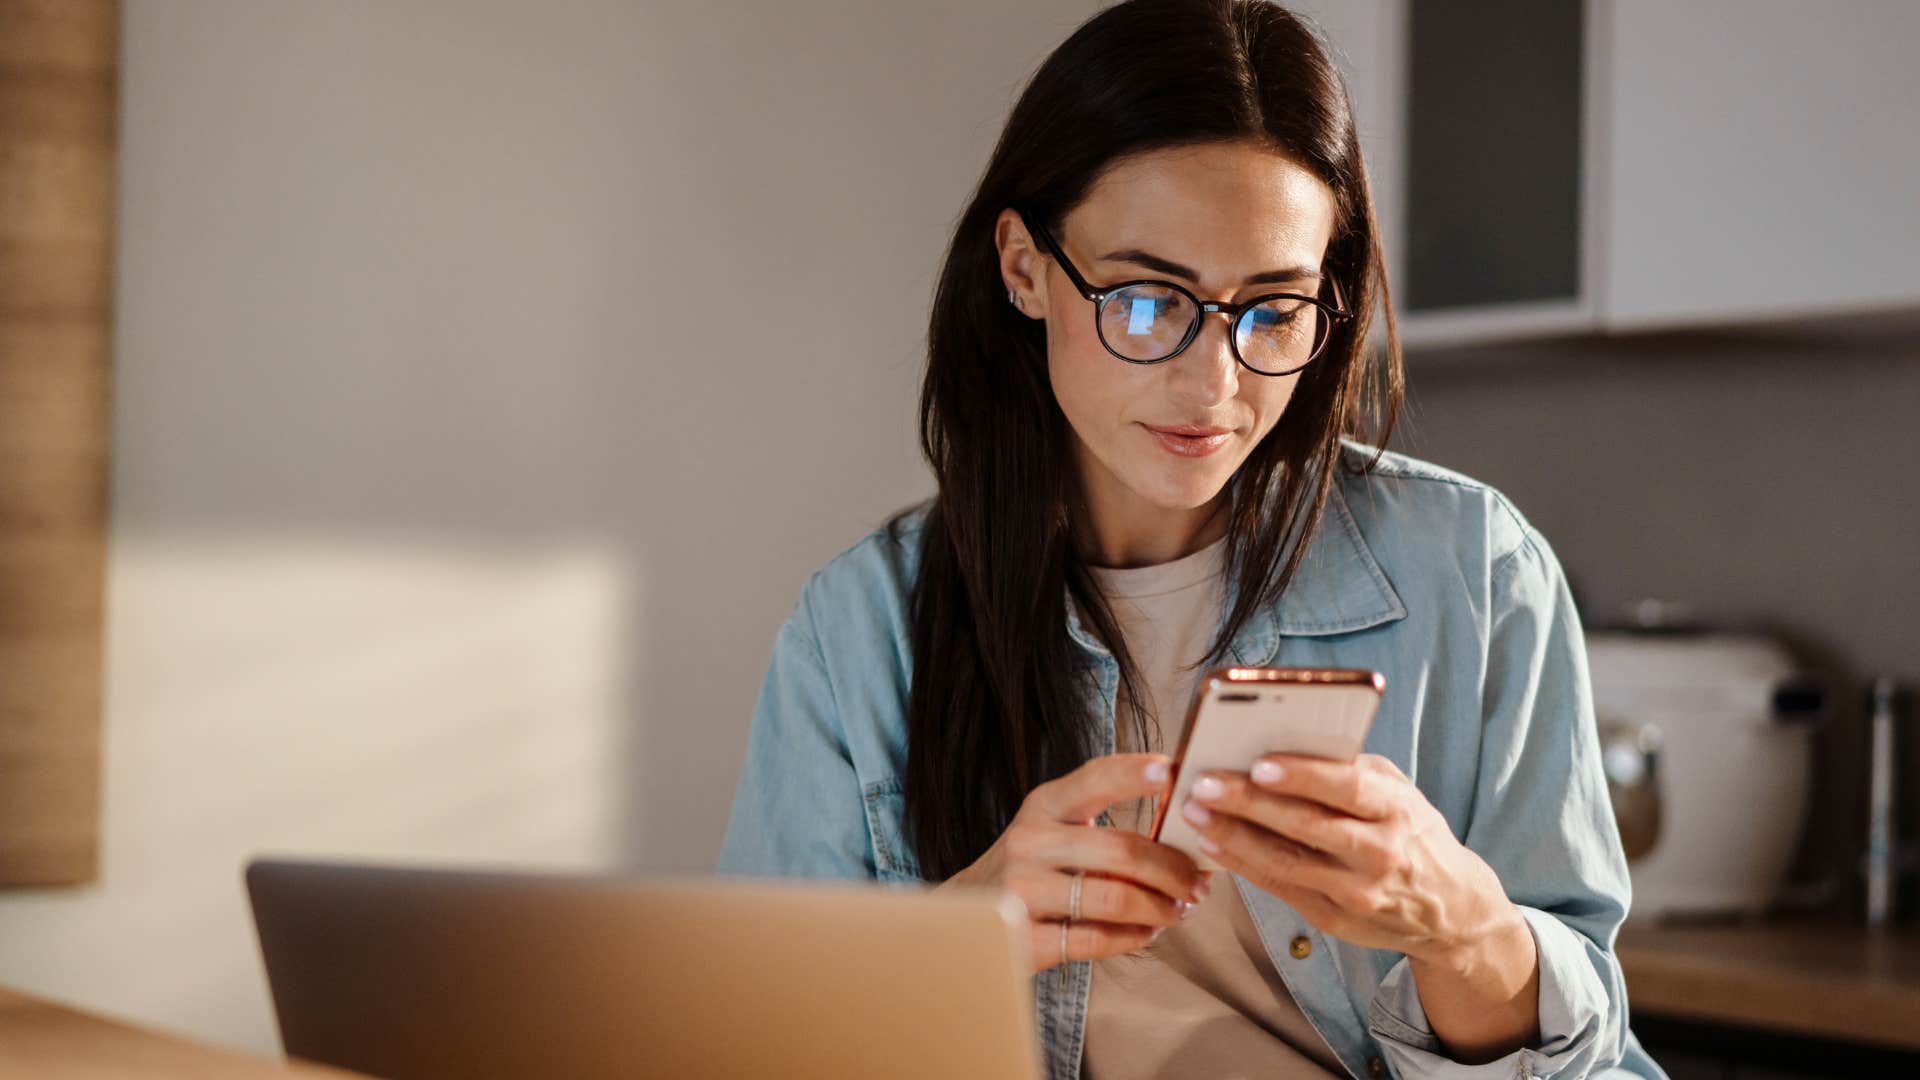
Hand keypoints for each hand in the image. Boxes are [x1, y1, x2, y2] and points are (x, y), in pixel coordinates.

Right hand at [938, 752, 1213, 974]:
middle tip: (1199, 882)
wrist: (964, 915)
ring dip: (1161, 908)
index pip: (1094, 779)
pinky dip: (1134, 937)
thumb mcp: (1052, 826)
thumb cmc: (1030, 866)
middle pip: (1121, 850)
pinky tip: (1147, 932)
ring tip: (1180, 910)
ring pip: (1115, 899)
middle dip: (1173, 869)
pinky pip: (1096, 940)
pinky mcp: (1023, 938)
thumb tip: (1184, 822)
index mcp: (1042, 805)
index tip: (1173, 772)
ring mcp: (1021, 892)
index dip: (1135, 774)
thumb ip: (1102, 819)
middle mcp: (1028, 842)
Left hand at [1176, 752, 1524, 968]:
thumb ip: (1350, 769)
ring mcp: (1357, 891)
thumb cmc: (1410, 831)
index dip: (1303, 776)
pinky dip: (1241, 865)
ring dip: (1233, 836)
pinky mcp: (1335, 919)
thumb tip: (1283, 742)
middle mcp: (1380, 852)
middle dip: (1249, 804)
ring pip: (1286, 862)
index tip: (1259, 763)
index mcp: (1397, 808)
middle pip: (1306, 825)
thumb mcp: (1397, 791)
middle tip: (1203, 784)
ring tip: (1194, 812)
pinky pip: (1280, 888)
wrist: (1449, 907)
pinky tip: (1211, 845)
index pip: (1348, 787)